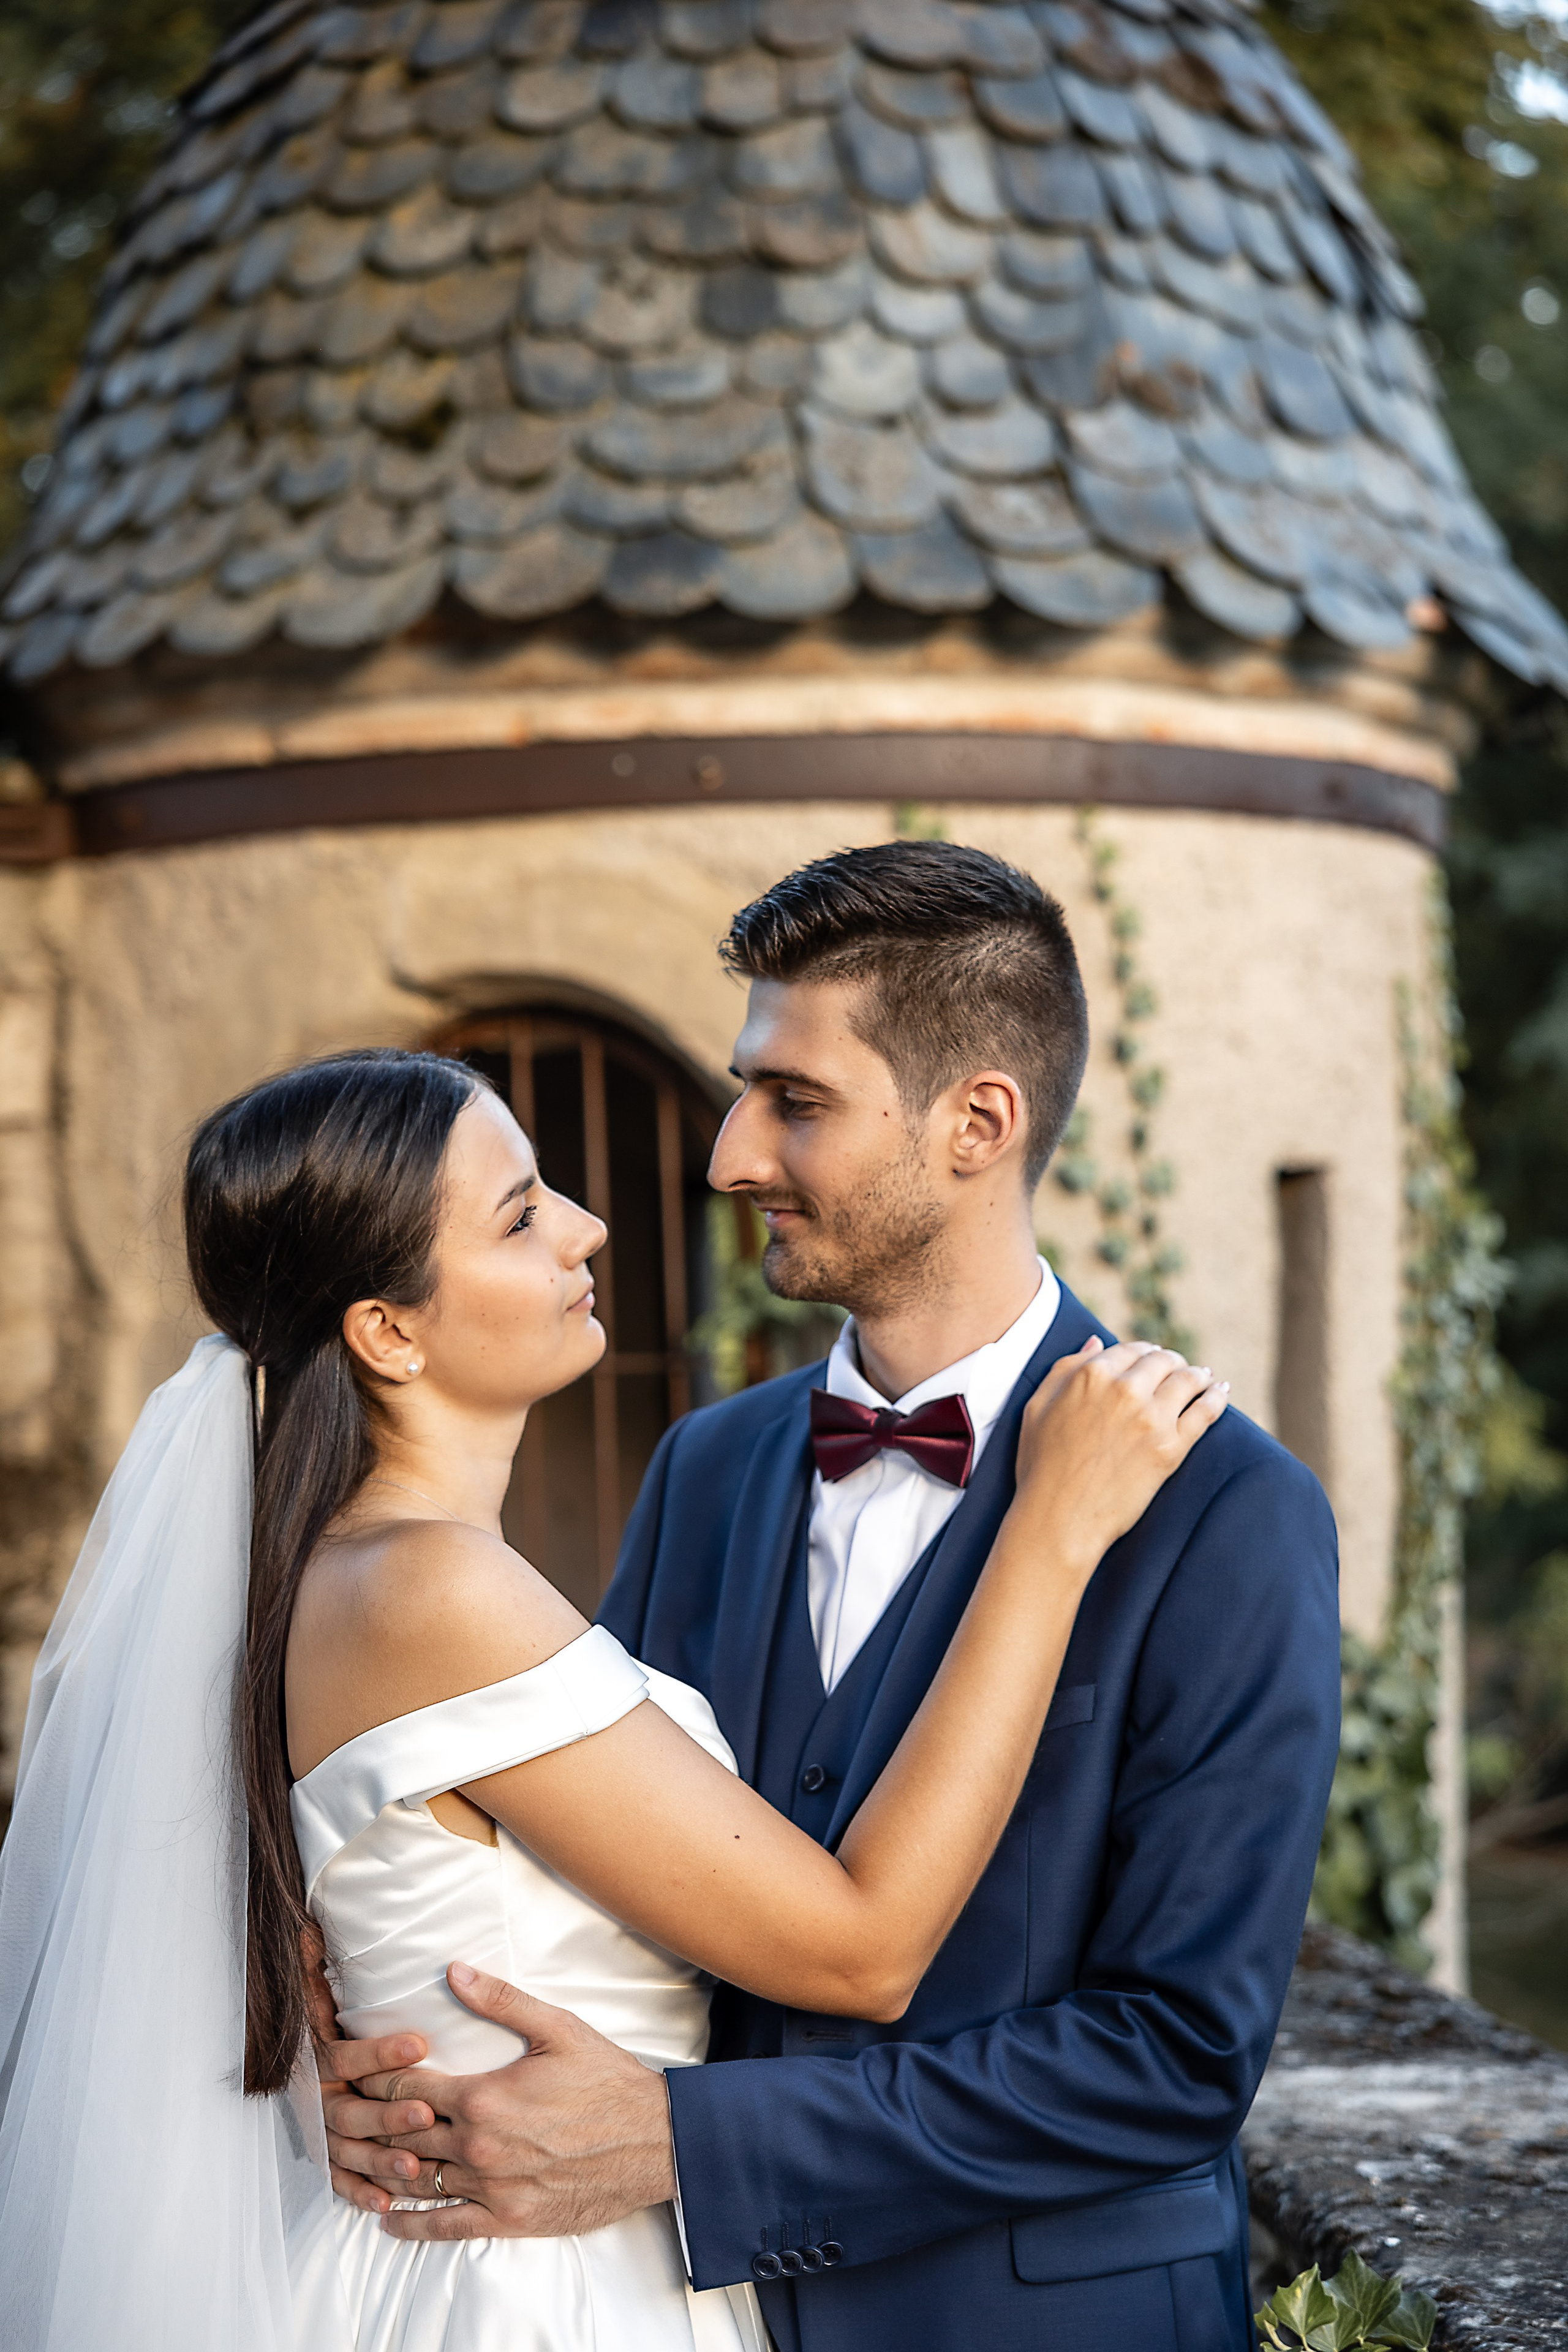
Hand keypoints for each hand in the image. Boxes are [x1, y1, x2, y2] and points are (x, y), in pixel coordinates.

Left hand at [325, 1962, 677, 2239]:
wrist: (653, 2141)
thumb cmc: (606, 2080)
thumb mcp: (557, 2027)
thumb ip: (499, 2000)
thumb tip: (452, 1970)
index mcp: (484, 2095)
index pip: (407, 2086)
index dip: (376, 2076)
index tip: (356, 2069)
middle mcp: (479, 2145)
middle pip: (401, 2134)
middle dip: (370, 2121)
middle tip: (346, 2112)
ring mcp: (491, 2187)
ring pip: (416, 2180)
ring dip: (382, 2169)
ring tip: (358, 2157)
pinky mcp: (507, 2219)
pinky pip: (445, 2227)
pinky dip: (410, 2225)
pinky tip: (388, 2217)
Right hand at [1013, 1336, 1227, 1570]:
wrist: (1059, 1519)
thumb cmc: (1041, 1466)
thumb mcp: (1038, 1406)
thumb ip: (1066, 1367)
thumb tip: (1097, 1342)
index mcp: (1092, 1374)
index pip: (1130, 1349)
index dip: (1142, 1352)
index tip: (1150, 1359)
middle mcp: (1125, 1389)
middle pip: (1163, 1360)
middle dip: (1171, 1361)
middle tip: (1178, 1368)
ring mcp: (1152, 1418)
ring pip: (1188, 1379)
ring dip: (1198, 1374)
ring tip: (1204, 1378)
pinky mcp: (1172, 1448)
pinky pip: (1205, 1411)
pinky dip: (1217, 1397)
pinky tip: (1221, 1391)